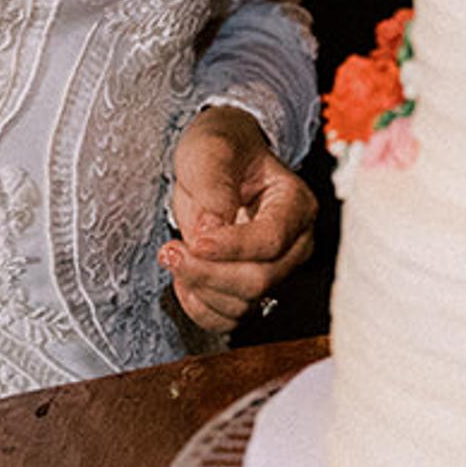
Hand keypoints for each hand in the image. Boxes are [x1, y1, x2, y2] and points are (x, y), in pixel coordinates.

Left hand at [161, 106, 319, 335]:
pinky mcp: (251, 289)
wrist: (218, 161)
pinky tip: (182, 282)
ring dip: (199, 289)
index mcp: (295, 204)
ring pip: (243, 305)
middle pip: (258, 280)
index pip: (270, 240)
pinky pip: (228, 319)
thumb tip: (210, 231)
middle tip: (170, 249)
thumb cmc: (221, 148)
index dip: (232, 247)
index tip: (196, 239)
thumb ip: (215, 185)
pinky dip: (200, 308)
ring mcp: (274, 270)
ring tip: (172, 255)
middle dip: (208, 272)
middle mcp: (293, 244)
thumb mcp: (212, 149)